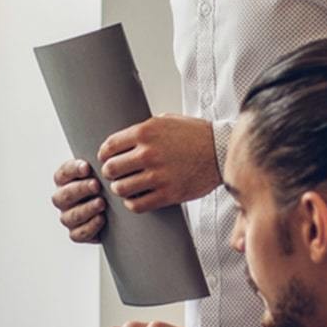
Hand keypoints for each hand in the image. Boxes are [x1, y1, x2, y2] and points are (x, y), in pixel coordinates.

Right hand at [52, 159, 106, 242]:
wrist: (118, 209)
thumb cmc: (108, 184)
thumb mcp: (104, 172)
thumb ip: (102, 165)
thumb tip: (109, 156)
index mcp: (64, 181)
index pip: (62, 174)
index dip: (72, 170)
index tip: (87, 167)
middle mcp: (62, 199)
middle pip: (63, 196)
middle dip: (80, 190)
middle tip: (96, 185)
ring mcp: (68, 218)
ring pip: (70, 216)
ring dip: (86, 209)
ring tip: (102, 203)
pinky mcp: (76, 234)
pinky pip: (78, 234)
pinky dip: (89, 227)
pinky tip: (102, 219)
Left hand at [98, 115, 220, 212]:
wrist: (222, 151)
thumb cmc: (195, 135)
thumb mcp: (166, 120)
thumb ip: (143, 129)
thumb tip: (120, 140)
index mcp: (145, 133)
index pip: (108, 147)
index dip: (104, 155)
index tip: (106, 159)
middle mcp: (149, 154)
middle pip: (111, 169)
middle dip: (110, 172)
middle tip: (116, 174)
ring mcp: (158, 176)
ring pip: (121, 189)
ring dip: (121, 188)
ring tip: (126, 185)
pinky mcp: (168, 194)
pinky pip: (137, 205)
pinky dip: (132, 203)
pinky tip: (137, 197)